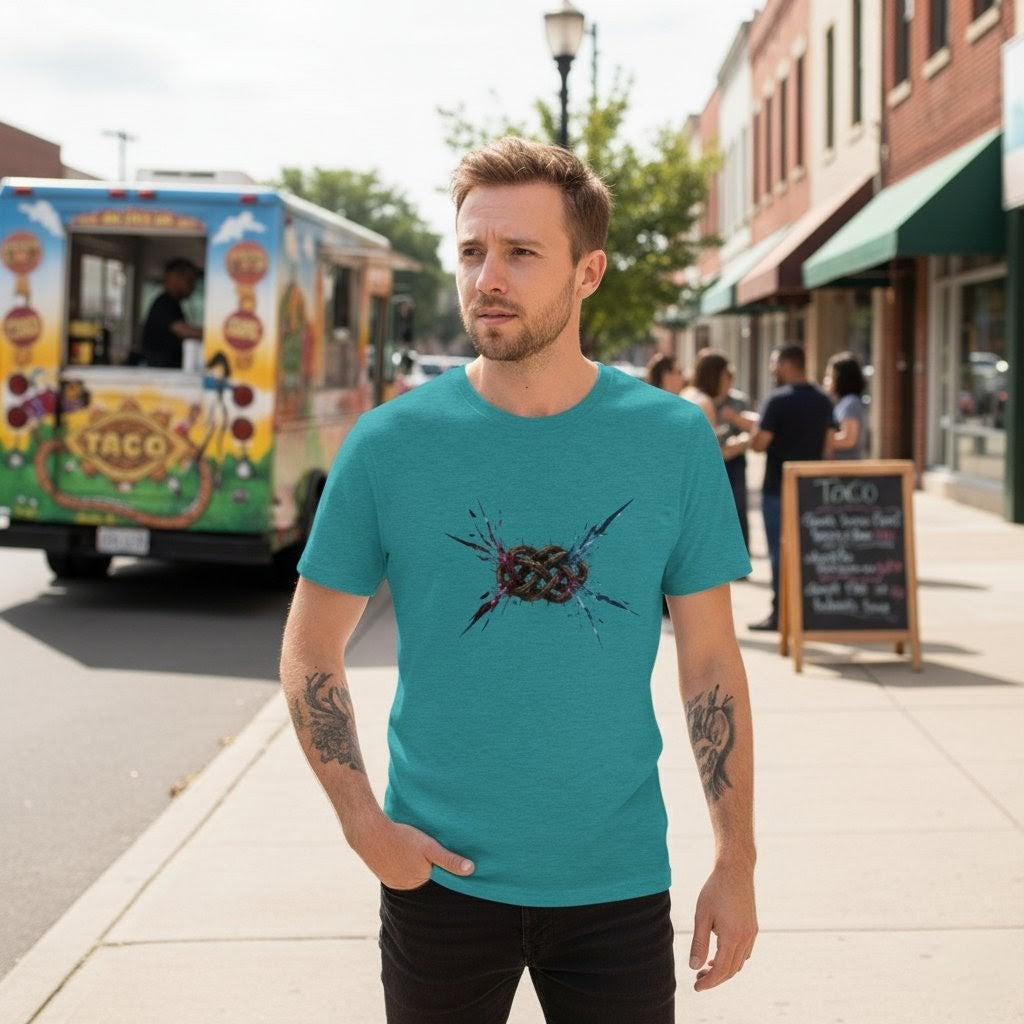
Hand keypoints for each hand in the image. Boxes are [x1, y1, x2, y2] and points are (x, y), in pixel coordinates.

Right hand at [348, 813, 474, 890]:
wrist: (368, 833)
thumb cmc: (402, 838)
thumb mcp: (429, 847)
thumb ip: (449, 860)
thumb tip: (471, 870)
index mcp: (419, 881)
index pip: (435, 874)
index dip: (438, 862)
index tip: (438, 851)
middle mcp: (405, 886)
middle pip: (421, 873)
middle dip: (424, 863)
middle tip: (421, 846)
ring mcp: (392, 881)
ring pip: (408, 871)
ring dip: (410, 861)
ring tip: (410, 847)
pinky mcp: (381, 873)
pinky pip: (395, 869)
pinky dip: (398, 861)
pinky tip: (398, 849)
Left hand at [689, 860, 757, 991]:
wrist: (735, 870)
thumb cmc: (715, 890)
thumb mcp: (702, 916)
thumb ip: (699, 943)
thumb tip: (694, 967)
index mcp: (732, 937)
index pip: (721, 970)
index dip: (708, 982)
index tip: (696, 987)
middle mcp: (746, 939)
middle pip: (731, 970)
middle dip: (715, 978)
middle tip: (698, 979)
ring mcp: (752, 934)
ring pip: (739, 962)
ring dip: (724, 969)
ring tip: (706, 968)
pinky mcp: (753, 928)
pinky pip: (744, 952)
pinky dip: (732, 959)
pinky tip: (719, 954)